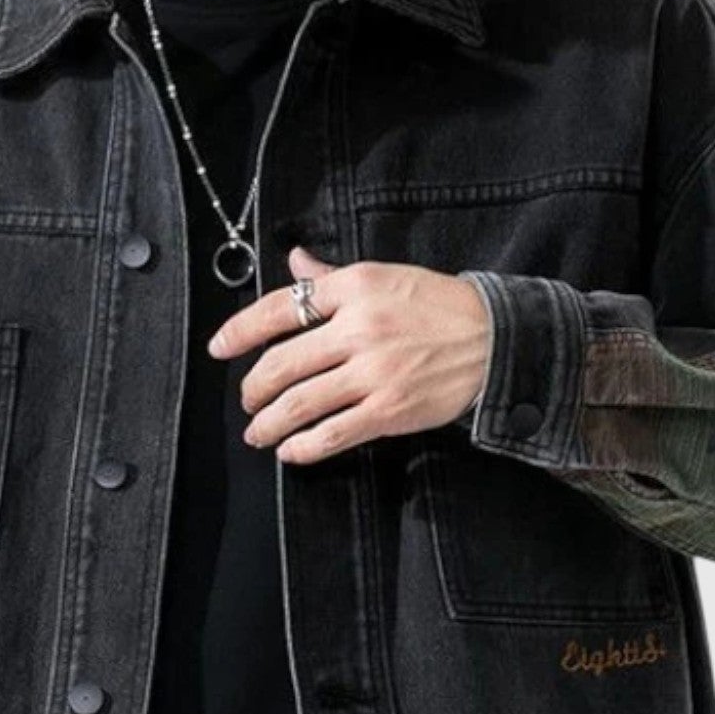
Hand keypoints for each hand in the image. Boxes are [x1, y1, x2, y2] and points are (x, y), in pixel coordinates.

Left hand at [207, 245, 491, 464]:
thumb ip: (332, 277)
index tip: (220, 347)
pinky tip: (291, 451)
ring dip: (269, 423)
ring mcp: (373, 372)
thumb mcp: (385, 277)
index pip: (281, 306)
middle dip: (253, 388)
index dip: (241, 330)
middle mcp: (358, 328)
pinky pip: (333, 433)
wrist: (495, 339)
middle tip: (247, 400)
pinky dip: (304, 447)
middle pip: (282, 363)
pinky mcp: (389, 409)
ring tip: (258, 433)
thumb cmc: (438, 306)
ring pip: (300, 403)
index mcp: (354, 288)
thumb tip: (293, 262)